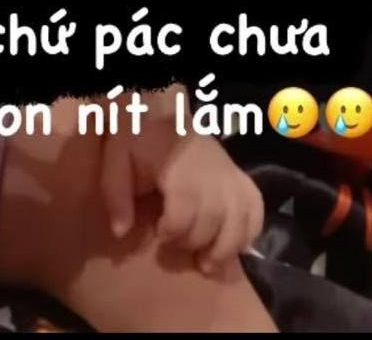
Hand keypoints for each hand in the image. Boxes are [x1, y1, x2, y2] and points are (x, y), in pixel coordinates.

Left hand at [100, 110, 263, 272]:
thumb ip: (116, 194)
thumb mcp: (117, 158)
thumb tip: (120, 232)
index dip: (172, 232)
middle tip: (176, 245)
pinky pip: (255, 207)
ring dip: (226, 248)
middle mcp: (212, 177)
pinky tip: (235, 244)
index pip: (184, 215)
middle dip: (195, 243)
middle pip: (213, 222)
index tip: (160, 231)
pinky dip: (250, 229)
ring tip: (207, 263)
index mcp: (180, 172)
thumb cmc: (138, 135)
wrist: (164, 107)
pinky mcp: (239, 177)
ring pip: (240, 220)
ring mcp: (229, 176)